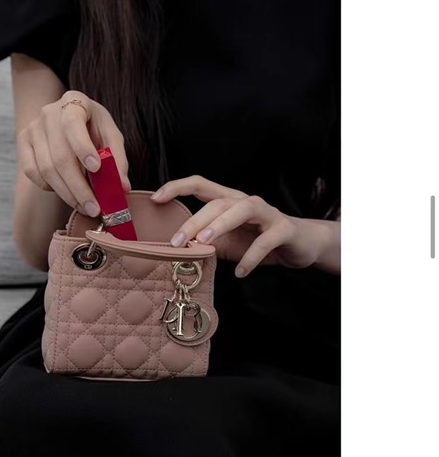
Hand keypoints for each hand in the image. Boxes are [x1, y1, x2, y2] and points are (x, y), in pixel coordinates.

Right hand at [17, 91, 129, 216]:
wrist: (66, 117)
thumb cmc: (93, 127)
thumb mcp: (110, 135)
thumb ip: (117, 158)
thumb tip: (121, 188)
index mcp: (74, 102)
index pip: (73, 124)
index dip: (83, 148)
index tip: (96, 168)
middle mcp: (49, 113)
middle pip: (60, 156)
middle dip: (78, 187)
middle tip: (94, 207)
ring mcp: (33, 128)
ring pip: (46, 169)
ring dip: (67, 193)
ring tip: (85, 206)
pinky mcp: (23, 143)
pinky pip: (33, 172)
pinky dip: (50, 187)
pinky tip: (65, 190)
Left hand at [151, 176, 339, 276]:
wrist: (301, 244)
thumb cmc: (258, 241)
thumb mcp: (227, 243)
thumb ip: (205, 243)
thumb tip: (176, 251)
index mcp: (228, 200)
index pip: (199, 185)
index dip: (177, 187)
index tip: (156, 198)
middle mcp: (246, 201)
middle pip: (217, 203)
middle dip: (195, 220)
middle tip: (177, 241)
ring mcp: (267, 213)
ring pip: (242, 210)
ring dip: (221, 225)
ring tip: (204, 243)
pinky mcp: (284, 229)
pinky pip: (266, 241)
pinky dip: (251, 257)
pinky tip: (240, 271)